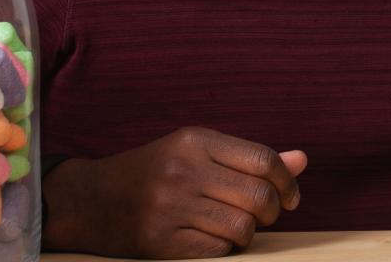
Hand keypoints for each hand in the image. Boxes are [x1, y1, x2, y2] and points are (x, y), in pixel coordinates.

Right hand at [43, 127, 308, 257]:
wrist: (88, 200)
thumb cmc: (154, 171)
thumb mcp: (197, 151)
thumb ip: (249, 158)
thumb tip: (302, 160)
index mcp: (196, 141)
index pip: (263, 160)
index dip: (287, 182)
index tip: (290, 198)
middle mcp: (183, 170)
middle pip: (257, 196)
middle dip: (272, 211)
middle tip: (265, 216)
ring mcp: (169, 206)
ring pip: (241, 227)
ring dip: (249, 233)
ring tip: (238, 229)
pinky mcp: (158, 241)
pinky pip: (217, 250)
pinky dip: (225, 249)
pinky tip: (215, 241)